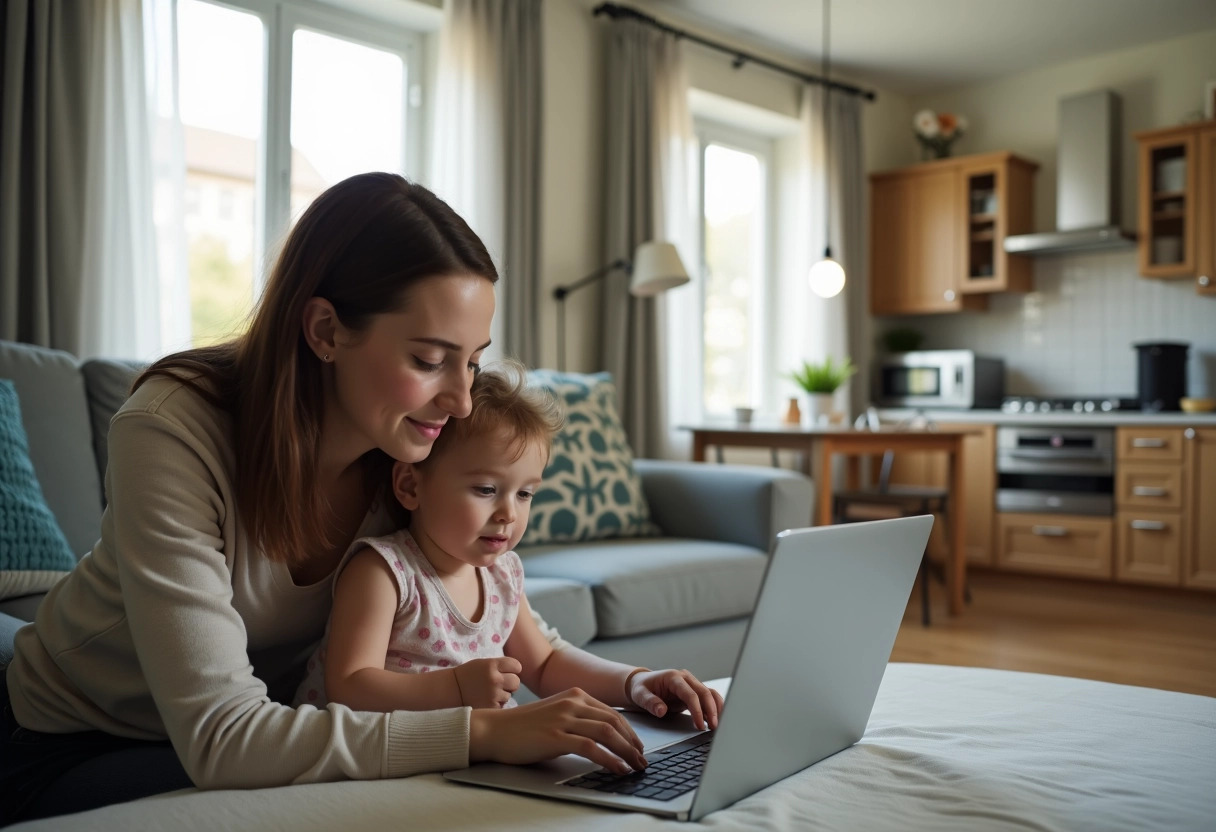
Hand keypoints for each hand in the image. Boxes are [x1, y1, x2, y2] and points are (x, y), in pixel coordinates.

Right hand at [453, 657, 520, 708]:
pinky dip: (497, 703)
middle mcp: (495, 679)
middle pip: (516, 681)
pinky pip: (502, 705)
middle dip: (510, 682)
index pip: (516, 666)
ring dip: (503, 694)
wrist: (452, 690)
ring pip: (510, 694)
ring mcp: (494, 694)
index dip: (513, 669)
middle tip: (501, 684)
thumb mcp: (483, 663)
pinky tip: (487, 700)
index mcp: (492, 665)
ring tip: (490, 692)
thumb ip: (500, 666)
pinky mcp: (491, 707)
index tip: (507, 671)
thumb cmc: (469, 674)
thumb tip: (518, 673)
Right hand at [468, 688, 647, 773]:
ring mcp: (564, 718)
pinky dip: (609, 759)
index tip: (637, 747)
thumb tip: (601, 735)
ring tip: (636, 766)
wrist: (494, 730)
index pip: (612, 713)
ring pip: (607, 732)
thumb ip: (576, 718)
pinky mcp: (556, 736)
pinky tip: (618, 769)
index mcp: (574, 695)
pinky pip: (592, 747)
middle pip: (614, 722)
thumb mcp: (555, 714)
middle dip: (632, 742)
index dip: (629, 732)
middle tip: (642, 760)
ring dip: (626, 751)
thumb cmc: (522, 726)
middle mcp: (572, 703)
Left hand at [627, 669, 723, 730]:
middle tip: (713, 727)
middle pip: (704, 693)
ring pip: (710, 694)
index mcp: (673, 677)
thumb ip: (650, 702)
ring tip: (717, 724)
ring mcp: (691, 684)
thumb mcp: (640, 695)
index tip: (699, 725)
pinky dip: (714, 707)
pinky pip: (708, 698)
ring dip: (716, 709)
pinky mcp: (693, 692)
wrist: (642, 683)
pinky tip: (715, 719)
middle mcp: (685, 678)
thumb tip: (662, 710)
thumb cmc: (641, 688)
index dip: (697, 710)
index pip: (690, 694)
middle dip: (711, 710)